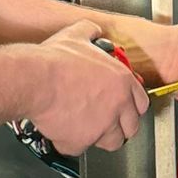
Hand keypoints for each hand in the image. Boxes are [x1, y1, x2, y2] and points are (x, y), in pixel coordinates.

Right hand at [26, 18, 148, 154]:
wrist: (35, 80)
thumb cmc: (54, 60)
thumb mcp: (77, 35)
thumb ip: (91, 32)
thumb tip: (93, 30)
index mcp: (122, 81)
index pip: (141, 103)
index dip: (130, 107)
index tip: (124, 109)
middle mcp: (117, 105)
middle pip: (130, 127)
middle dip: (119, 126)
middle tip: (103, 121)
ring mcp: (102, 126)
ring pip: (111, 142)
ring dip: (98, 137)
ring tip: (83, 127)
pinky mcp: (82, 141)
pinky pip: (78, 148)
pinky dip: (69, 142)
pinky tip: (60, 129)